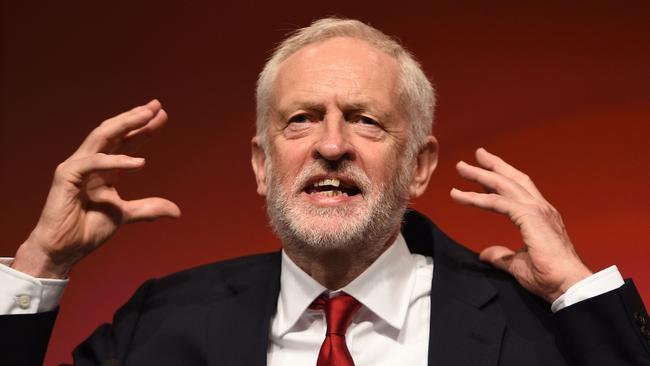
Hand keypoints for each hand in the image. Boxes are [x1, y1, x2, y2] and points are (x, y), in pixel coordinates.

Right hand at [12, 100, 180, 278]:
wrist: (65, 249)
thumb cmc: (88, 230)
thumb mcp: (125, 215)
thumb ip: (148, 209)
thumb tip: (177, 211)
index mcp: (105, 169)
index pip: (126, 142)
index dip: (144, 129)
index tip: (163, 116)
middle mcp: (92, 163)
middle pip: (115, 132)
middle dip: (136, 118)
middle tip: (156, 106)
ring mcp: (78, 166)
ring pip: (102, 136)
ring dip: (125, 124)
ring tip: (147, 116)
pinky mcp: (67, 175)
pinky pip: (94, 162)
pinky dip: (116, 161)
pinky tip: (139, 162)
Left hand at [450, 148, 591, 302]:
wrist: (568, 285)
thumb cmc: (550, 278)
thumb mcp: (518, 264)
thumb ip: (501, 256)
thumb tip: (485, 253)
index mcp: (541, 216)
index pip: (518, 190)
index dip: (500, 179)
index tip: (484, 172)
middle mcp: (541, 208)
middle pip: (513, 179)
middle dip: (492, 166)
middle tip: (475, 155)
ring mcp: (537, 210)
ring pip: (503, 185)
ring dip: (480, 175)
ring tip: (461, 167)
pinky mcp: (529, 217)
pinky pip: (497, 202)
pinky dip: (477, 198)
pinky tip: (460, 196)